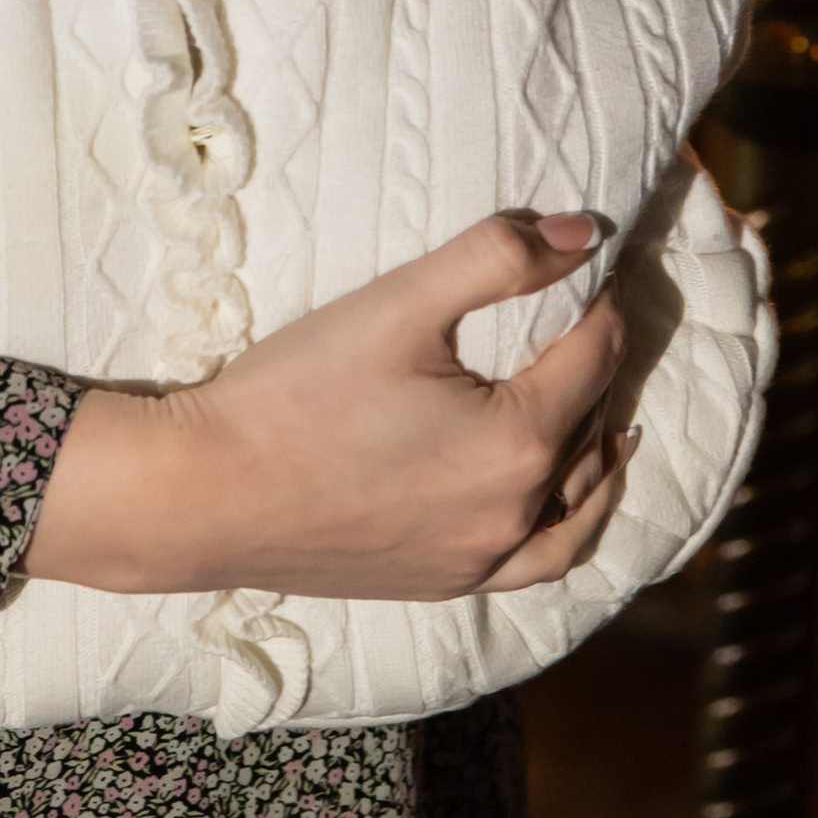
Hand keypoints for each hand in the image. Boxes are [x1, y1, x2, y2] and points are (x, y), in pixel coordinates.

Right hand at [21, 213, 633, 602]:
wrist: (204, 494)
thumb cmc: (295, 393)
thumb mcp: (397, 304)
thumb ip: (497, 258)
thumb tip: (586, 233)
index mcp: (519, 441)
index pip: (594, 356)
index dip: (600, 301)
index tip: (595, 265)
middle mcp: (515, 513)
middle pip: (589, 429)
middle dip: (601, 369)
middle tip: (596, 322)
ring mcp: (478, 561)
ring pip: (575, 511)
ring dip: (600, 463)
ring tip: (613, 428)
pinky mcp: (439, 584)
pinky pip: (533, 564)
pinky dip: (562, 529)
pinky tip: (552, 509)